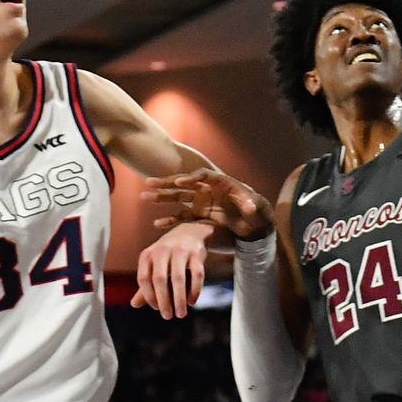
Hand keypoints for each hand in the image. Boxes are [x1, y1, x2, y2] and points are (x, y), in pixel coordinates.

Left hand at [135, 221, 214, 318]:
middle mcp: (162, 250)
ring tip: (181, 314)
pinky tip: (192, 301)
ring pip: (178, 278)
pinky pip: (197, 274)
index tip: (156, 308)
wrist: (190, 232)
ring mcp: (180, 250)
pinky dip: (195, 290)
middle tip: (168, 316)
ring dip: (179, 299)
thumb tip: (134, 304)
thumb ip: (146, 284)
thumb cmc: (168, 255)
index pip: (144, 278)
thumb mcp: (154, 266)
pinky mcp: (197, 252)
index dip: (149, 296)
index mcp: (148, 254)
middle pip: (159, 279)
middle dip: (164, 301)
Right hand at [147, 166, 275, 240]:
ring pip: (178, 198)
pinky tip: (157, 224)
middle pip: (185, 184)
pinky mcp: (199, 215)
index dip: (191, 179)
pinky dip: (170, 220)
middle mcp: (207, 190)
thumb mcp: (256, 207)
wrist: (255, 223)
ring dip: (162, 198)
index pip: (203, 176)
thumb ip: (251, 205)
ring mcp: (201, 202)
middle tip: (149, 182)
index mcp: (220, 182)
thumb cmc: (257, 210)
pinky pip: (181, 217)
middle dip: (167, 183)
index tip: (179, 183)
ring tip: (144, 196)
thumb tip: (250, 207)